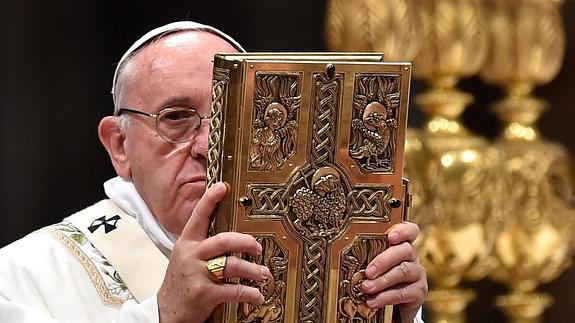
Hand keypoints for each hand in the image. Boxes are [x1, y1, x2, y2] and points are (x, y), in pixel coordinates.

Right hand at [157, 182, 270, 322]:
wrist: (166, 313)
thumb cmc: (181, 283)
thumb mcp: (185, 258)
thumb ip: (202, 245)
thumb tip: (229, 234)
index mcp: (186, 244)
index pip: (198, 217)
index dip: (210, 200)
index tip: (223, 186)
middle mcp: (191, 256)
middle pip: (223, 240)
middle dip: (245, 242)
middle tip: (257, 247)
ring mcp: (197, 275)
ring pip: (232, 265)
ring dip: (253, 270)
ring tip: (263, 274)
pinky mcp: (204, 294)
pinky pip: (233, 290)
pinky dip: (249, 293)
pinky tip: (257, 295)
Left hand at [362, 222, 426, 322]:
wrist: (394, 306)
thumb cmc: (379, 278)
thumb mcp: (374, 265)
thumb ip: (368, 257)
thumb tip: (344, 255)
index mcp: (401, 245)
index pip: (410, 231)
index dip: (402, 231)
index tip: (391, 236)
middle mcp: (412, 257)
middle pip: (404, 251)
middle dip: (384, 260)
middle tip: (368, 272)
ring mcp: (417, 274)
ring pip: (403, 272)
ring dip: (382, 280)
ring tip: (366, 288)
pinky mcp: (418, 292)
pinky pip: (403, 293)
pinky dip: (385, 297)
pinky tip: (372, 301)